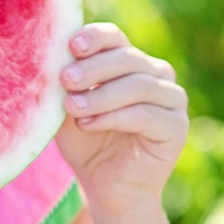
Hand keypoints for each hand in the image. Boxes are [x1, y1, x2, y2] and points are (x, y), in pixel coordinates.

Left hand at [55, 23, 188, 216]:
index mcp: (127, 61)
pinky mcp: (177, 126)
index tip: (71, 45)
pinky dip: (114, 117)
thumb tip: (47, 58)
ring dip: (101, 95)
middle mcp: (154, 74)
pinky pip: (147, 114)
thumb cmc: (84, 142)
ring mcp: (171, 99)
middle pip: (127, 58)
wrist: (104, 186)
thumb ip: (63, 85)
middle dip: (92, 68)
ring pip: (138, 85)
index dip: (94, 37)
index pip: (114, 37)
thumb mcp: (67, 109)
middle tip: (65, 79)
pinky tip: (87, 124)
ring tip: (72, 107)